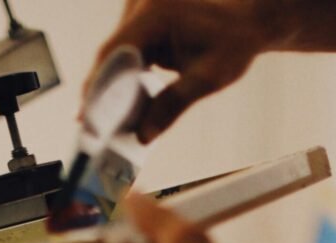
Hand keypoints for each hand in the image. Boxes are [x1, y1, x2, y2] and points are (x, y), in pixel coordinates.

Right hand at [85, 0, 278, 139]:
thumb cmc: (234, 42)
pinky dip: (121, 81)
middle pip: (110, 55)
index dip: (98, 86)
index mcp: (156, 12)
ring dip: (110, 90)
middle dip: (101, 94)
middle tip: (92, 132)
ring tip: (103, 126)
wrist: (248, 20)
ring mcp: (139, 13)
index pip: (116, 51)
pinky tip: (119, 110)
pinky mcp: (141, 25)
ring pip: (114, 57)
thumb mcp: (209, 78)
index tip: (87, 117)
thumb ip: (173, 105)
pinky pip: (123, 56)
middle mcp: (142, 6)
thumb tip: (142, 136)